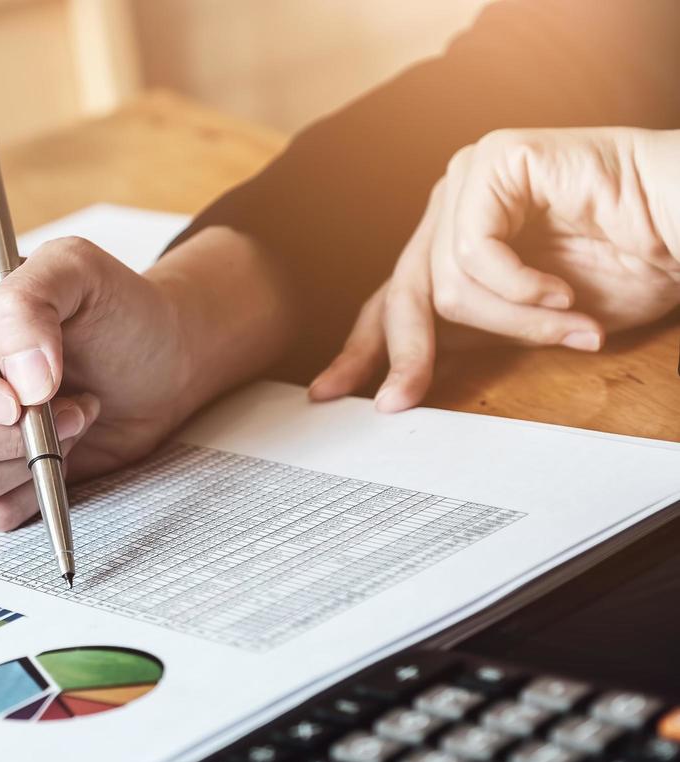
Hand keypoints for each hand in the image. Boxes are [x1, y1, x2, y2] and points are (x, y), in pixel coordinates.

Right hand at [0, 237, 210, 529]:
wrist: (161, 363)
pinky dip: (35, 488)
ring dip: (27, 456)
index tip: (8, 398)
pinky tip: (64, 448)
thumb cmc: (115, 309)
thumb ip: (29, 303)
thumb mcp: (76, 270)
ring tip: (75, 415)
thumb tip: (18, 380)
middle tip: (55, 404)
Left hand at [311, 128, 679, 410]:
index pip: (391, 299)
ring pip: (447, 282)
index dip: (361, 350)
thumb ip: (469, 335)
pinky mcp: (494, 161)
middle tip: (405, 401)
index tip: (329, 394)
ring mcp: (469, 178)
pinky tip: (563, 292)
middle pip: (402, 293)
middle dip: (409, 355)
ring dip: (515, 322)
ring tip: (571, 327)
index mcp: (454, 241)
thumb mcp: (529, 322)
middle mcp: (452, 206)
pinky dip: (521, 287)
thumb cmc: (631, 265)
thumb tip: (401, 378)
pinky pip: (475, 250)